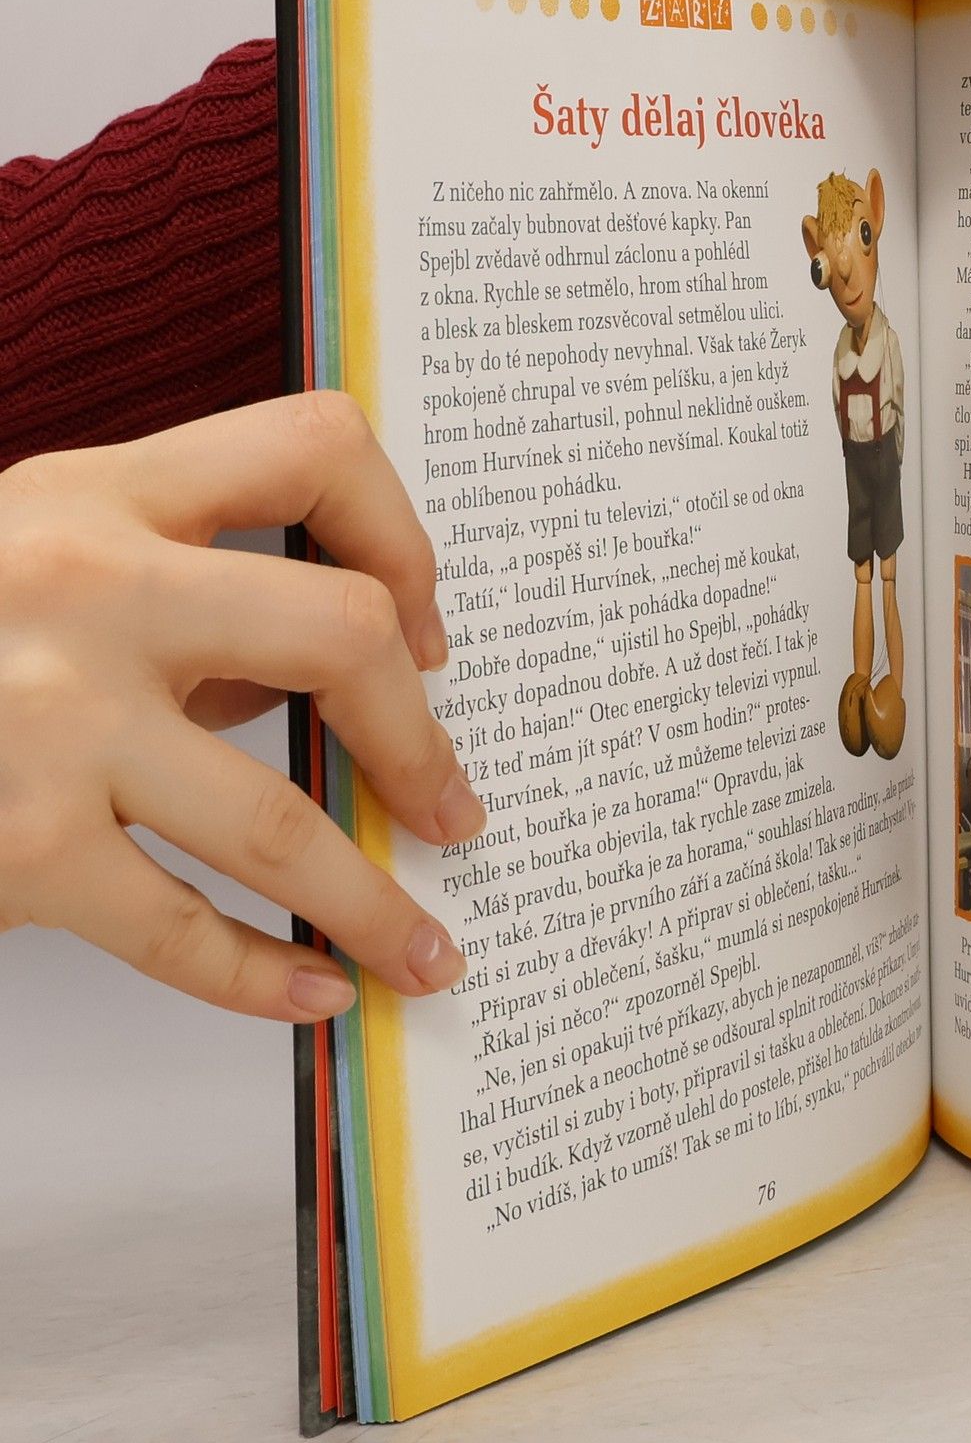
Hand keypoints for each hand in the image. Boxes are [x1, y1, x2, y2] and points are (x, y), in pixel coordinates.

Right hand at [0, 395, 485, 1022]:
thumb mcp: (36, 561)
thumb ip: (180, 597)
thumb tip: (336, 674)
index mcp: (98, 495)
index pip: (316, 450)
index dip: (403, 538)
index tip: (427, 629)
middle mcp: (85, 590)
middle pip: (343, 636)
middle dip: (423, 740)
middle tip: (454, 810)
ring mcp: (47, 722)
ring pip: (280, 820)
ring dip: (376, 900)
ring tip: (428, 950)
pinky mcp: (15, 846)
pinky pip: (177, 928)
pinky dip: (260, 974)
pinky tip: (312, 991)